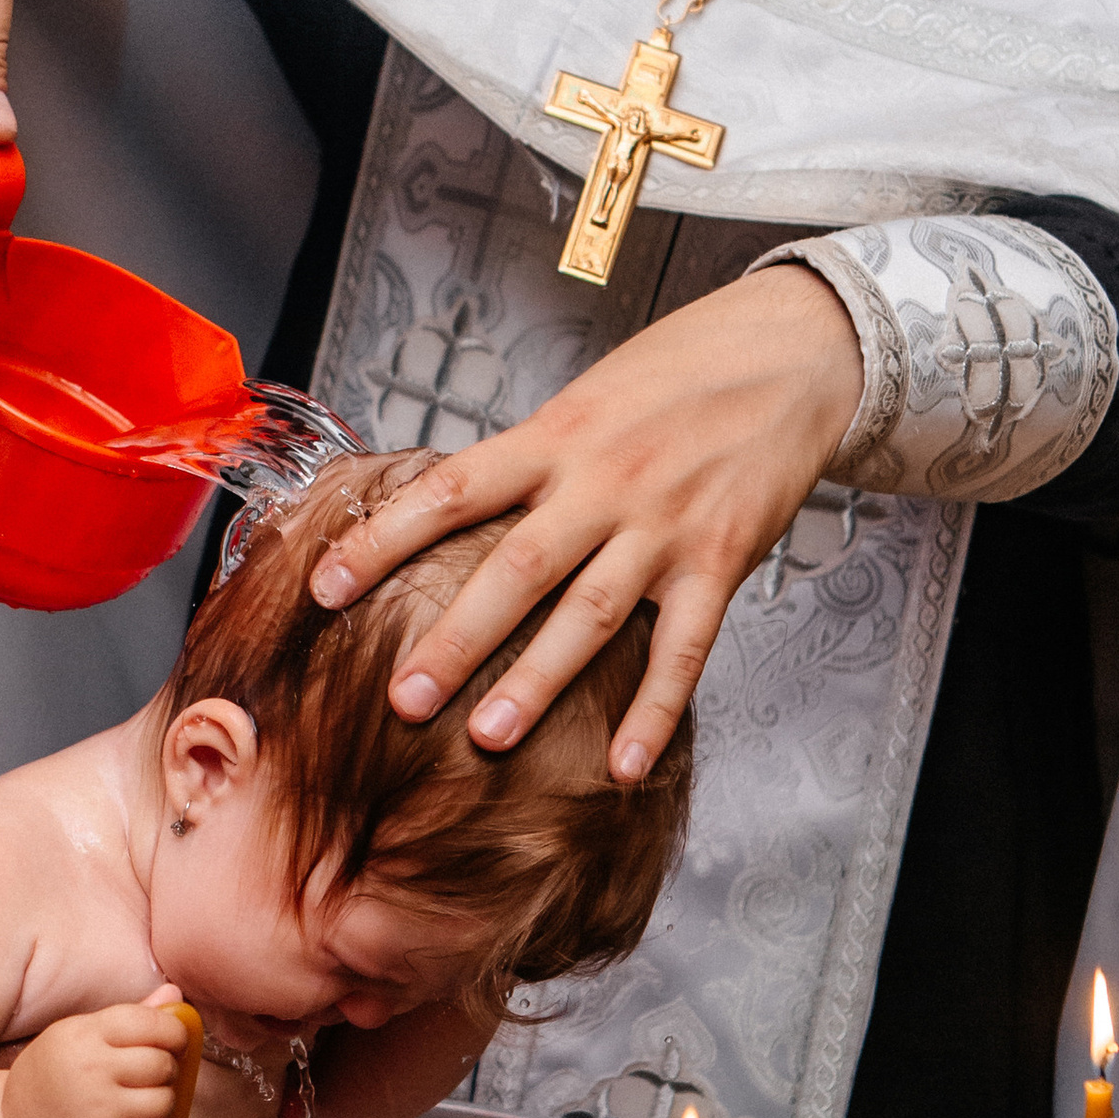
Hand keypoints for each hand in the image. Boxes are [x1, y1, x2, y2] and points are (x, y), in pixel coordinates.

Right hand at [2, 999, 191, 1117]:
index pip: (148, 1022)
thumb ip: (129, 1017)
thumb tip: (175, 992)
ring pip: (165, 1101)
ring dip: (163, 1102)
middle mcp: (89, 1072)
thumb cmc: (54, 1077)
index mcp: (82, 1036)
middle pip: (161, 1064)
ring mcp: (100, 1114)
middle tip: (151, 1076)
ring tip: (142, 1102)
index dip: (174, 1031)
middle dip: (167, 1069)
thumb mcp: (78, 1036)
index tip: (174, 1042)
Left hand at [310, 267, 862, 778]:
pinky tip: (623, 764)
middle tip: (402, 698)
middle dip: (456, 638)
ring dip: (538, 681)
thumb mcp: (585, 400)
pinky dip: (656, 711)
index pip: (451, 490)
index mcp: (554, 437)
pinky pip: (685, 648)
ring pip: (592, 615)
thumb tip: (448, 515)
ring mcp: (664, 527)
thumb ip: (527, 463)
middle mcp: (602, 483)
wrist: (795, 353)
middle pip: (515, 568)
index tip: (324, 585)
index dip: (384, 538)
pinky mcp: (721, 560)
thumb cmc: (677, 374)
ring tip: (488, 737)